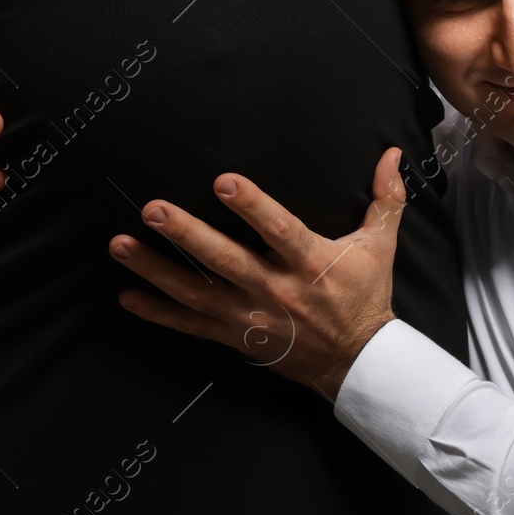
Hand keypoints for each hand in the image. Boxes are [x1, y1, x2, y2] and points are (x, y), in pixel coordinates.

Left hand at [109, 147, 406, 401]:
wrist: (356, 362)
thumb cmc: (365, 296)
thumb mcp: (380, 246)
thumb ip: (385, 198)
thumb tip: (392, 153)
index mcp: (311, 263)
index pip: (279, 230)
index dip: (252, 207)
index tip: (223, 182)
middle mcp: (276, 290)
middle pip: (225, 260)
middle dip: (187, 234)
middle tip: (152, 209)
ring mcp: (250, 317)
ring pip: (196, 292)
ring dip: (156, 269)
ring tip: (121, 245)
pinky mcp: (235, 337)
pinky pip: (190, 326)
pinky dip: (157, 313)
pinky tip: (128, 295)